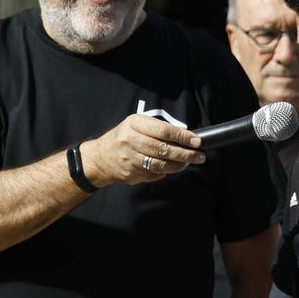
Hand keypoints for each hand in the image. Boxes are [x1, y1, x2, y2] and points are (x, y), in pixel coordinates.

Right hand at [82, 114, 205, 186]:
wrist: (99, 158)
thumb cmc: (124, 138)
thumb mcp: (137, 125)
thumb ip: (158, 128)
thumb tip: (185, 135)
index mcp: (134, 123)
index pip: (163, 130)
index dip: (182, 137)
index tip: (197, 141)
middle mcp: (130, 140)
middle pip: (163, 149)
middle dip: (185, 153)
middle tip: (199, 156)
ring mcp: (129, 158)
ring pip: (160, 164)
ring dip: (178, 165)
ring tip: (188, 162)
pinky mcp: (131, 172)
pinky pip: (154, 173)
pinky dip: (166, 171)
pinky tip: (172, 168)